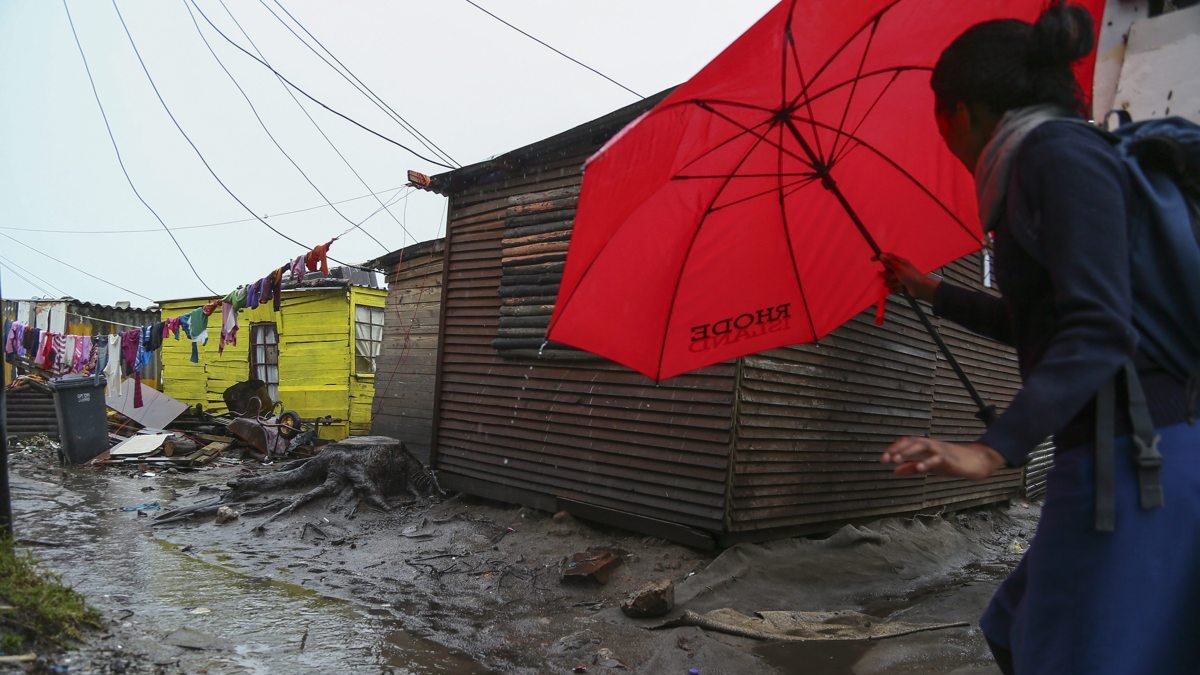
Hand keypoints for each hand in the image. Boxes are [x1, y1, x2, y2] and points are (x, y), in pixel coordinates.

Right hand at [878, 252, 939, 302]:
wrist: (920, 289)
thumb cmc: (912, 276)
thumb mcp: (899, 268)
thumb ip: (889, 262)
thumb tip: (881, 255)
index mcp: (899, 262)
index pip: (887, 257)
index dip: (879, 258)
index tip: (871, 260)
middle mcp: (898, 270)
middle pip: (885, 272)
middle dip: (889, 276)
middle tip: (896, 277)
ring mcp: (898, 279)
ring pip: (887, 282)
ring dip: (893, 284)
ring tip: (901, 284)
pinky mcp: (899, 286)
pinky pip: (891, 288)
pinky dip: (896, 289)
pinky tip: (902, 288)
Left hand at [881, 437, 1005, 479]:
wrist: (975, 462)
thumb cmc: (951, 462)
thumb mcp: (928, 465)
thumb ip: (911, 467)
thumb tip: (895, 471)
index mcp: (926, 446)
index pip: (907, 442)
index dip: (894, 448)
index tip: (883, 459)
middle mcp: (932, 445)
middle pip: (912, 442)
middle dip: (898, 449)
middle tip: (886, 459)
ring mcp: (941, 450)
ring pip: (923, 446)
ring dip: (909, 452)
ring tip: (896, 460)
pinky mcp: (950, 459)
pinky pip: (938, 459)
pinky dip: (928, 462)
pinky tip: (919, 468)